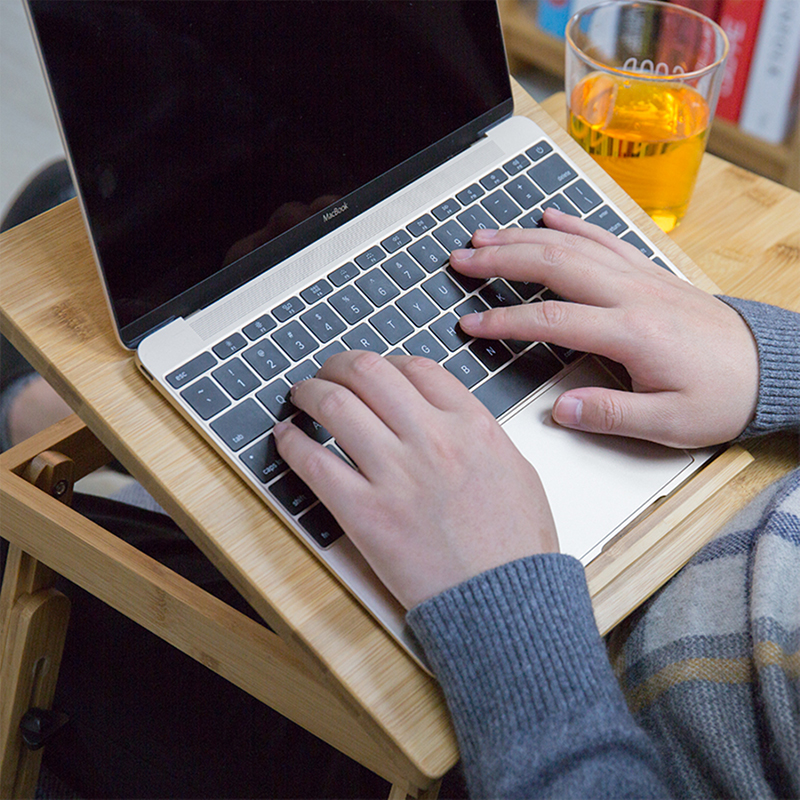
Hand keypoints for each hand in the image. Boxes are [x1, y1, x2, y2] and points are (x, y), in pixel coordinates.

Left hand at [273, 351, 556, 608]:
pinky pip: (315, 462)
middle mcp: (432, 439)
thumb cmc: (515, 545)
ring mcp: (396, 474)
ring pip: (336, 404)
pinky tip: (287, 438)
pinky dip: (292, 443)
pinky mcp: (366, 513)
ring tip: (301, 397)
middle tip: (327, 374)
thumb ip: (478, 433)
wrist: (506, 603)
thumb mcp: (516, 469)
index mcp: (471, 425)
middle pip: (368, 372)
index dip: (385, 362)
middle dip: (338, 364)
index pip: (415, 367)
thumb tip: (446, 415)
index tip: (373, 372)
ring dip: (310, 392)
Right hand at [453, 209, 758, 447]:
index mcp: (632, 333)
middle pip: (554, 264)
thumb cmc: (723, 395)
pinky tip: (548, 216)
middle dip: (501, 259)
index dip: (505, 321)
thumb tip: (560, 409)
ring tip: (485, 235)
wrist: (769, 367)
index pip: (553, 319)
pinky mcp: (649, 274)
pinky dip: (572, 225)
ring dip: (524, 237)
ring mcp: (640, 278)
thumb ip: (611, 415)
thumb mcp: (671, 423)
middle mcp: (632, 295)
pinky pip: (604, 239)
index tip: (471, 324)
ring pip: (573, 245)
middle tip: (462, 258)